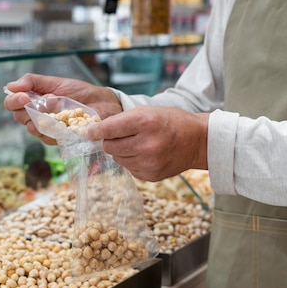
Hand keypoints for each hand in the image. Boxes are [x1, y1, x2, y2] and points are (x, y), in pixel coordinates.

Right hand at [4, 73, 122, 144]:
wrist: (103, 103)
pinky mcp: (60, 139)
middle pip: (19, 117)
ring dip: (43, 116)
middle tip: (44, 100)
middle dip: (26, 108)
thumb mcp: (56, 82)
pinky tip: (63, 120)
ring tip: (58, 106)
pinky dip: (54, 128)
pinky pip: (49, 137)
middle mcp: (37, 116)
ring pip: (33, 128)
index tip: (23, 96)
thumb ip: (33, 82)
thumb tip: (11, 86)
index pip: (12, 104)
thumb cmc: (80, 92)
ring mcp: (48, 129)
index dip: (13, 101)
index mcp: (33, 101)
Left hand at [86, 106, 208, 180]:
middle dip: (110, 141)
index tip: (89, 132)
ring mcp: (149, 162)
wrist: (197, 141)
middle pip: (110, 147)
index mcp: (145, 122)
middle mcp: (146, 143)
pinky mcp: (151, 175)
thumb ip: (121, 120)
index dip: (95, 131)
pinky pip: (129, 169)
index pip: (108, 129)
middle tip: (122, 136)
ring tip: (138, 144)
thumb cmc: (170, 121)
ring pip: (118, 159)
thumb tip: (94, 132)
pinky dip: (132, 161)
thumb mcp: (147, 111)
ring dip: (121, 152)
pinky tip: (146, 154)